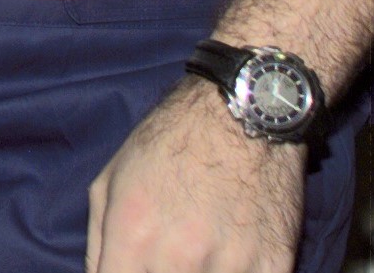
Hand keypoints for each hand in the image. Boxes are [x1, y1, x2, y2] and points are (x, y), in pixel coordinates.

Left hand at [86, 77, 303, 272]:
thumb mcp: (110, 183)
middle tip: (165, 260)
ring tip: (198, 256)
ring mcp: (231, 266)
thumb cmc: (166, 145)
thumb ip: (99, 245)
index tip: (132, 271)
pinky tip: (228, 259)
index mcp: (133, 236)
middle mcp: (180, 258)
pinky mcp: (274, 266)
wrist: (239, 116)